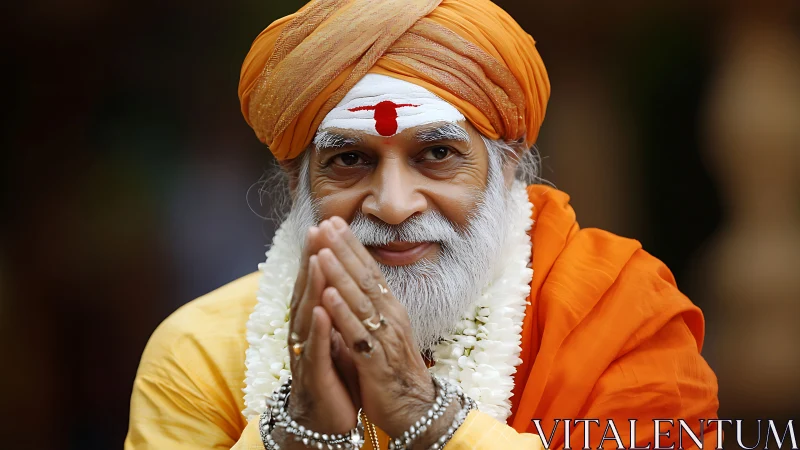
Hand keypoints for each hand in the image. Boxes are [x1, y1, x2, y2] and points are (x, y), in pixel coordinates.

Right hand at [282, 226, 359, 439]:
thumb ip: (332, 310)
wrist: (326, 421)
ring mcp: (306, 353)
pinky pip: (316, 349)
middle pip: (306, 290)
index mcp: (312, 322)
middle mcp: (304, 333)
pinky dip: (319, 329)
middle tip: (315, 229)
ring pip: (307, 315)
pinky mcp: (314, 375)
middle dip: (311, 259)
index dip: (318, 253)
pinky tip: (321, 310)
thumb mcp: (335, 338)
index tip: (324, 224)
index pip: (313, 282)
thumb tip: (338, 279)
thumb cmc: (333, 375)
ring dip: (312, 287)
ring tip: (317, 260)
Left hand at [314, 217, 437, 438]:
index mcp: (390, 308)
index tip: (334, 222)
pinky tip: (327, 295)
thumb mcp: (385, 331)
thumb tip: (356, 280)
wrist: (414, 409)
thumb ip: (371, 306)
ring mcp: (384, 337)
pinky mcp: (375, 361)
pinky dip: (342, 312)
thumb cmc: (394, 369)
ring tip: (322, 250)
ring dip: (340, 274)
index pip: (369, 270)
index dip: (351, 245)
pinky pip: (357, 333)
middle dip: (343, 249)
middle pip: (364, 277)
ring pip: (359, 300)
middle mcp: (390, 316)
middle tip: (326, 224)